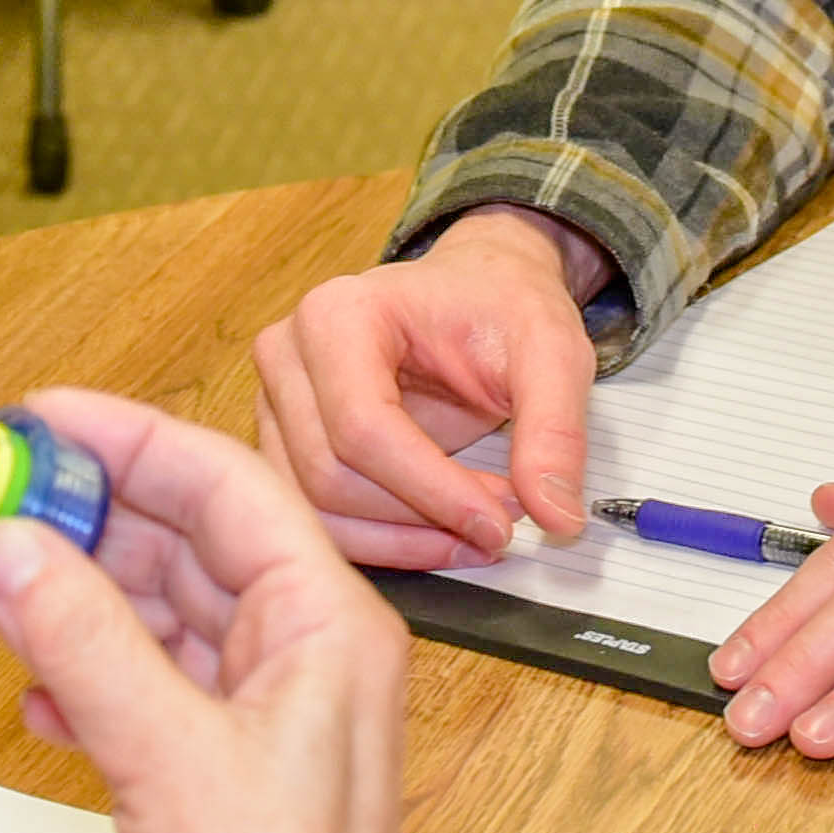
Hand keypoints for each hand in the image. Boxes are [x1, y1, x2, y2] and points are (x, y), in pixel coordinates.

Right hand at [0, 388, 406, 832]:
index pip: (224, 485)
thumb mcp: (166, 755)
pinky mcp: (221, 783)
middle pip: (190, 543)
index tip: (39, 418)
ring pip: (161, 619)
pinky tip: (34, 691)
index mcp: (327, 628)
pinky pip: (148, 693)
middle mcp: (306, 662)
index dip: (128, 439)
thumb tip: (10, 543)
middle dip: (89, 519)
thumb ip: (81, 640)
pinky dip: (87, 678)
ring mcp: (265, 723)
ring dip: (77, 597)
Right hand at [249, 206, 602, 564]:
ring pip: (318, 509)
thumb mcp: (552, 354)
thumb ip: (554, 432)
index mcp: (339, 314)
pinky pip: (318, 517)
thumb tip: (556, 517)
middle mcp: (289, 354)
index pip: (364, 427)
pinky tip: (440, 536)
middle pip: (331, 476)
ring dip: (400, 541)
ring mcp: (278, 401)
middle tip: (499, 527)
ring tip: (474, 533)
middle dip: (421, 517)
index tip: (499, 525)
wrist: (479, 291)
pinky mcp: (286, 442)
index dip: (432, 490)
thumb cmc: (502, 308)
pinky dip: (382, 542)